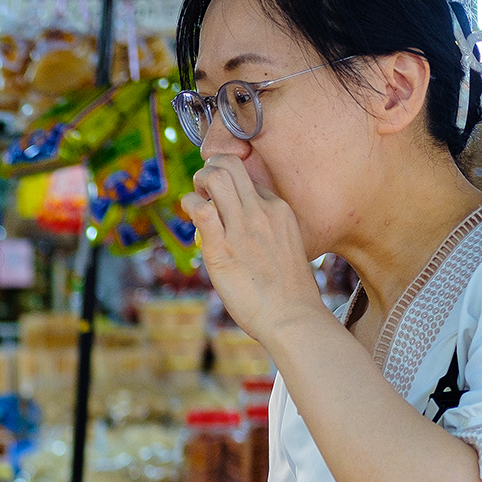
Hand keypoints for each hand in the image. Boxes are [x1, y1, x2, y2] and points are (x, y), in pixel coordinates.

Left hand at [180, 155, 331, 345]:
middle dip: (210, 168)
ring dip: (198, 182)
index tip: (219, 201)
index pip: (249, 179)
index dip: (229, 185)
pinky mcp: (223, 248)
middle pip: (231, 165)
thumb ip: (267, 233)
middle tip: (203, 189)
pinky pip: (201, 210)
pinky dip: (189, 204)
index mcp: (279, 210)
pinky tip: (190, 214)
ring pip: (215, 178)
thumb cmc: (288, 291)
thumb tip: (246, 234)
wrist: (292, 316)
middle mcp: (262, 211)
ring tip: (195, 199)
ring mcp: (242, 227)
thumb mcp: (286, 247)